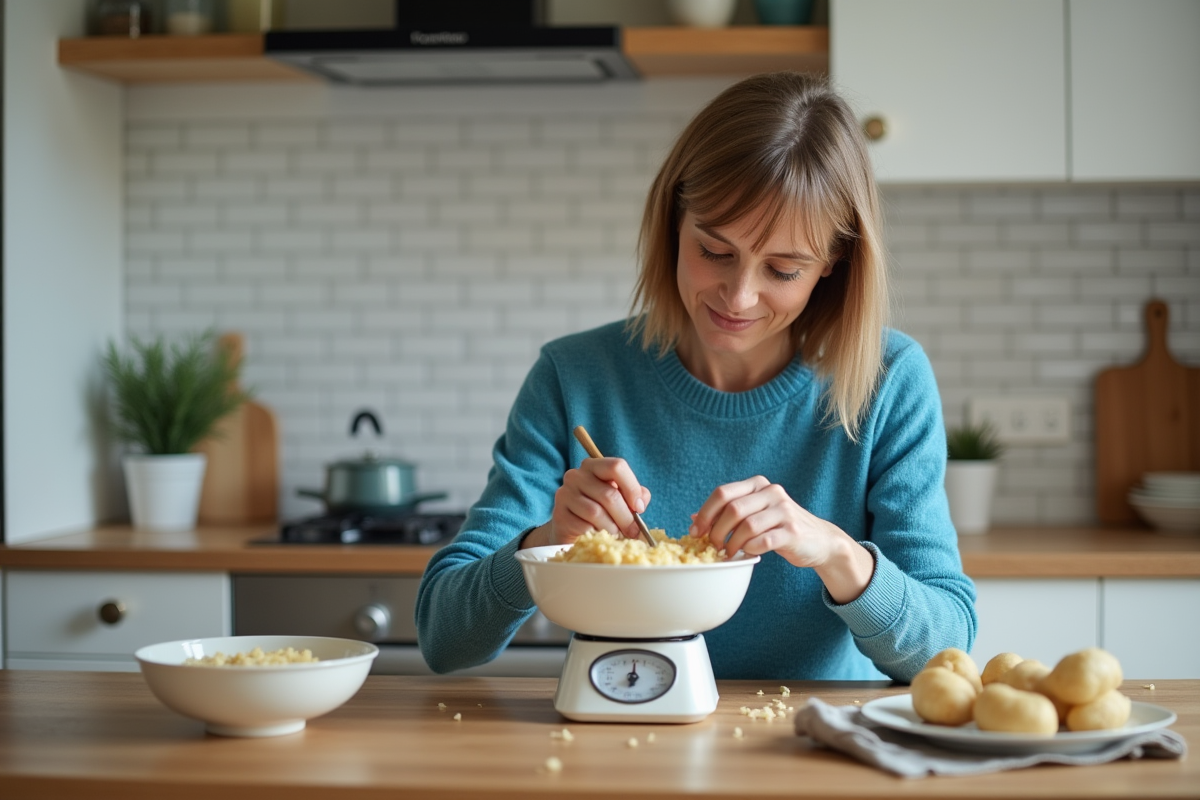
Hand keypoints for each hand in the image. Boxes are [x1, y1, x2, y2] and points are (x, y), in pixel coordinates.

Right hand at [520, 457, 650, 548]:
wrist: (574, 530)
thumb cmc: (603, 511)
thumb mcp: (623, 500)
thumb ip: (637, 495)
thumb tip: (641, 500)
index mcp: (594, 466)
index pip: (616, 466)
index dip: (632, 488)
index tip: (639, 508)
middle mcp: (576, 475)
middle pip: (609, 494)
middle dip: (626, 517)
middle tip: (633, 531)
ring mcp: (564, 494)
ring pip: (596, 512)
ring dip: (612, 528)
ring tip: (616, 534)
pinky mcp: (559, 514)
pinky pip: (583, 526)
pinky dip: (596, 534)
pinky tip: (598, 536)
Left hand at [688, 476, 873, 603]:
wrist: (820, 541)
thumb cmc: (780, 528)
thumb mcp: (755, 514)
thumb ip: (728, 513)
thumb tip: (694, 518)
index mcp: (758, 485)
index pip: (723, 492)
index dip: (705, 513)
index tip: (695, 531)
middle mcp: (772, 492)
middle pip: (732, 508)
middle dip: (716, 530)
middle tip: (711, 545)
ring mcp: (784, 511)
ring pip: (746, 526)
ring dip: (732, 543)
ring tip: (728, 553)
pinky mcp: (793, 532)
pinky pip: (763, 541)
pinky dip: (750, 549)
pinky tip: (747, 553)